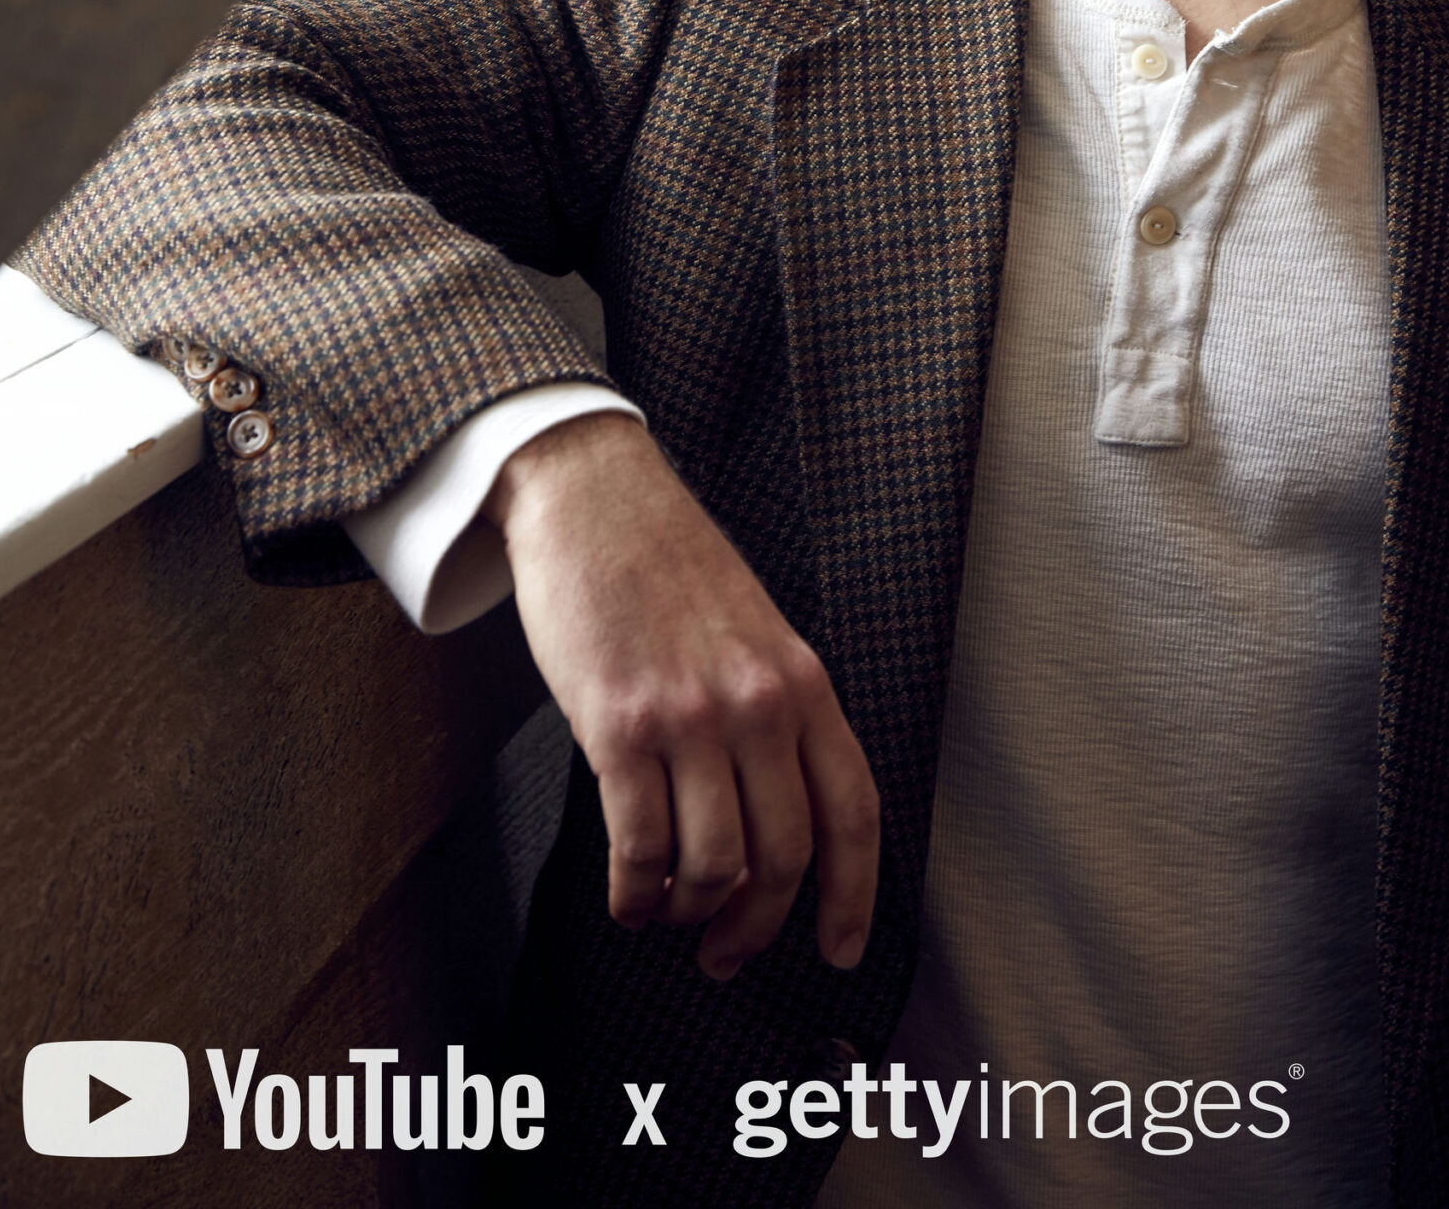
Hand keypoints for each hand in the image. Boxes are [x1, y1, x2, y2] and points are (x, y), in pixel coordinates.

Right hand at [483, 410, 878, 979]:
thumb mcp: (756, 631)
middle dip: (755, 927)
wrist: (595, 497)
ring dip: (688, 912)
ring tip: (666, 910)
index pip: (852, 812)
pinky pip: (639, 847)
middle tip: (726, 952)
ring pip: (711, 866)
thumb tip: (771, 822)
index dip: (853, 897)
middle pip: (784, 858)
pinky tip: (627, 894)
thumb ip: (776, 714)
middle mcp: (758, 703)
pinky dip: (634, 893)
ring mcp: (689, 716)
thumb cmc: (668, 564)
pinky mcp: (617, 725)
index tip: (839, 950)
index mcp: (803, 681)